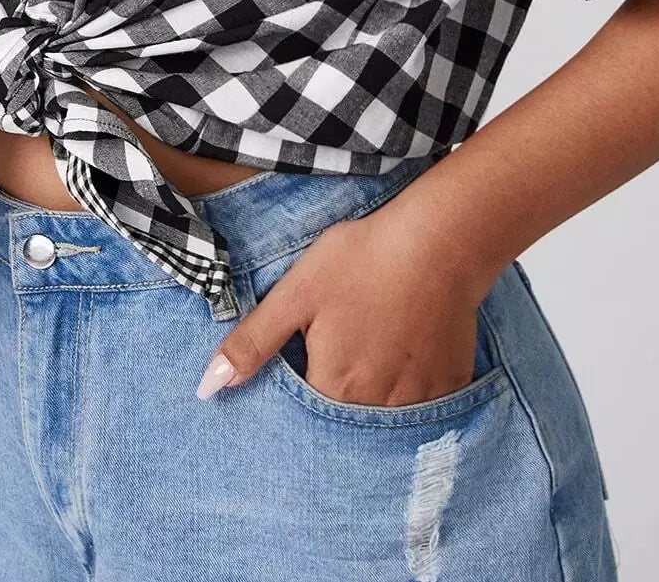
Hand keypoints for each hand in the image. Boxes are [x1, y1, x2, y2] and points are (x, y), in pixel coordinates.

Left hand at [195, 192, 484, 404]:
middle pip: (345, 418)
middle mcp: (377, 407)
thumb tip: (207, 388)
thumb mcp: (296, 293)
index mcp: (334, 388)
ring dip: (374, 392)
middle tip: (344, 344)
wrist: (439, 240)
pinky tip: (406, 346)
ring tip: (373, 345)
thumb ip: (253, 343)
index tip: (308, 359)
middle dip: (338, 392)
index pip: (304, 416)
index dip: (300, 388)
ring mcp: (420, 400)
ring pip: (385, 414)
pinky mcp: (452, 383)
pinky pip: (425, 403)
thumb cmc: (362, 260)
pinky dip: (411, 384)